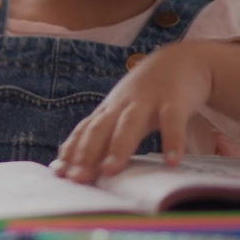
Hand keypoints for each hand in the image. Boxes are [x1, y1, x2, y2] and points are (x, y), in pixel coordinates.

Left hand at [53, 42, 211, 183]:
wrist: (180, 60)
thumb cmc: (146, 95)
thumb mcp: (123, 111)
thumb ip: (106, 136)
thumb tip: (83, 167)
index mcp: (109, 110)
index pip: (85, 131)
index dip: (71, 152)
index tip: (59, 175)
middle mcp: (122, 105)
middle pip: (100, 128)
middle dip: (86, 153)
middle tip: (77, 179)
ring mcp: (148, 100)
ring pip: (129, 123)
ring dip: (118, 147)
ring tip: (110, 171)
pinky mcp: (174, 100)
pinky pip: (173, 121)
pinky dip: (172, 140)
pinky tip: (172, 161)